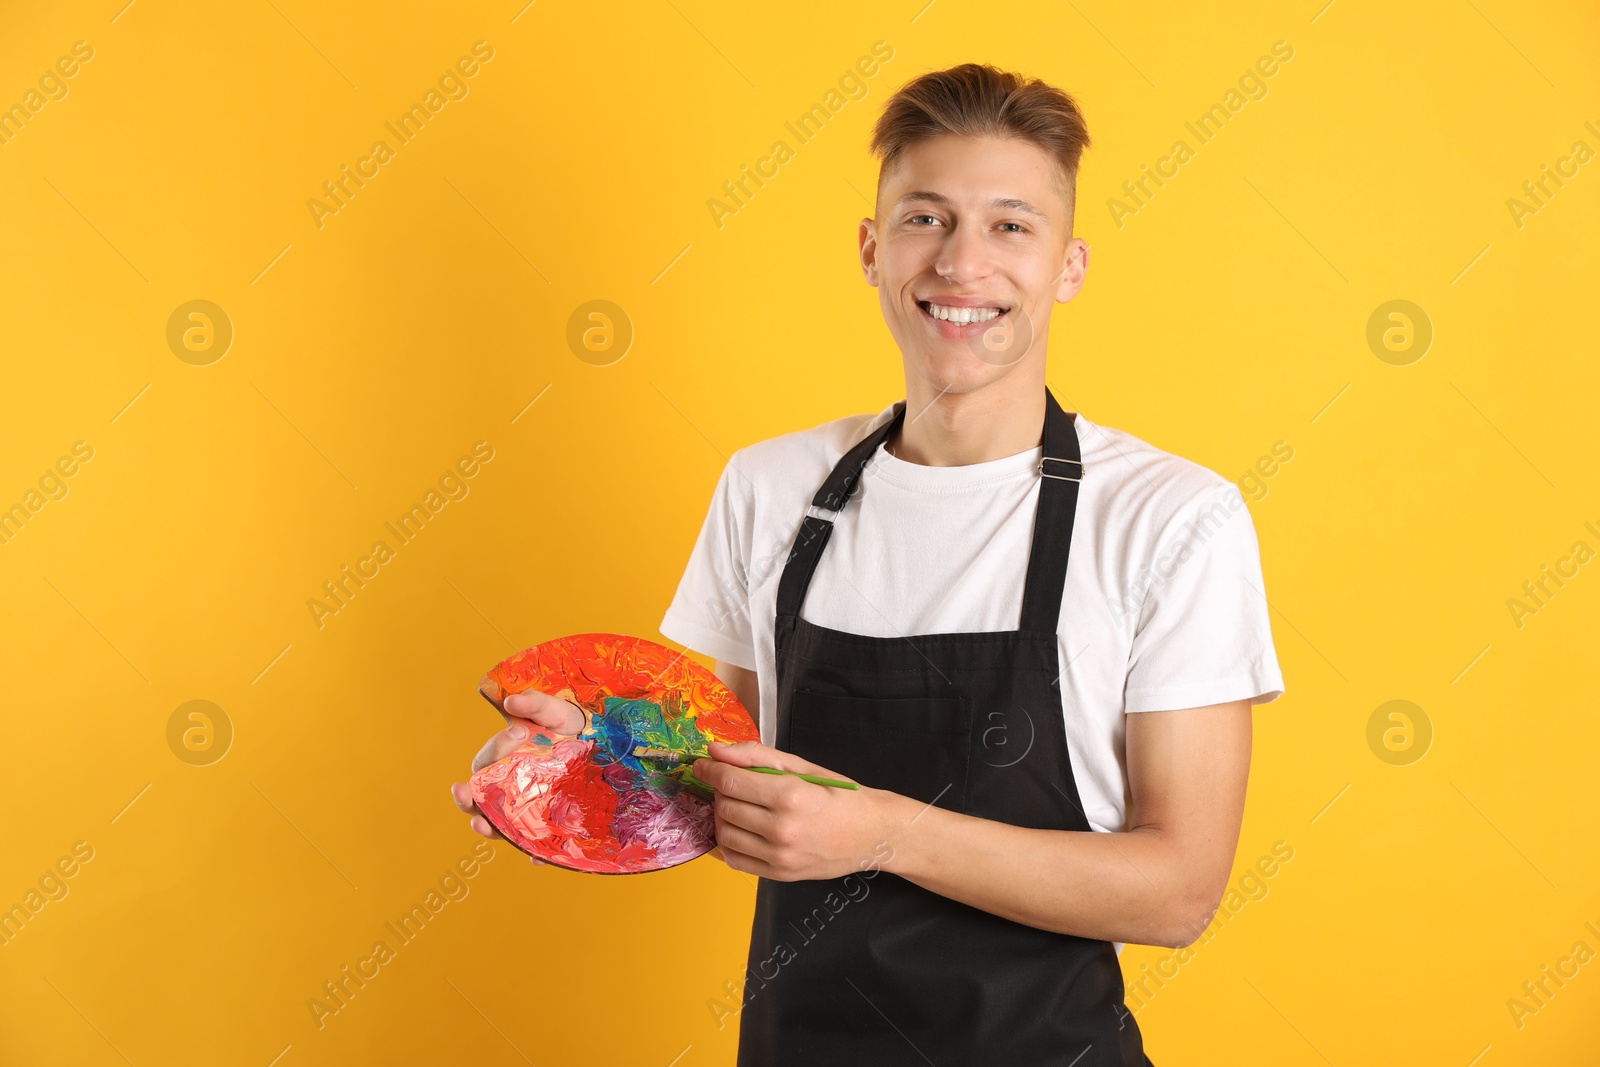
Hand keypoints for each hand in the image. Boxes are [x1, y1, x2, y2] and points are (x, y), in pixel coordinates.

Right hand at [448, 691, 585, 862]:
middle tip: (462, 791)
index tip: (519, 731)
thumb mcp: (554, 710)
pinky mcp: (549, 825)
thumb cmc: (569, 726)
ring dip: (489, 828)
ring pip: (500, 825)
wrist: (603, 745)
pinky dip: (535, 853)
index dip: (497, 747)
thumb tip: (511, 702)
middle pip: (478, 799)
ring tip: (483, 825)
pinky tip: (536, 857)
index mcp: (503, 760)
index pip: (486, 760)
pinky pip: (538, 844)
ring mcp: (527, 809)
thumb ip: (534, 703)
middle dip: (467, 798)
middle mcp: (509, 788)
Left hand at [692, 740, 901, 880]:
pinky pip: (735, 860)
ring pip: (725, 834)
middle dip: (721, 791)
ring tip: (738, 805)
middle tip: (732, 783)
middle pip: (725, 807)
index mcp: (790, 796)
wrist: (872, 834)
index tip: (703, 764)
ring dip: (722, 816)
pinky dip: (728, 843)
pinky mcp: (779, 875)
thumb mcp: (802, 766)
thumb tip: (717, 752)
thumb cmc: (840, 796)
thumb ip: (757, 756)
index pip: (731, 782)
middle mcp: (783, 829)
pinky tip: (741, 828)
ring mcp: (780, 857)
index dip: (711, 770)